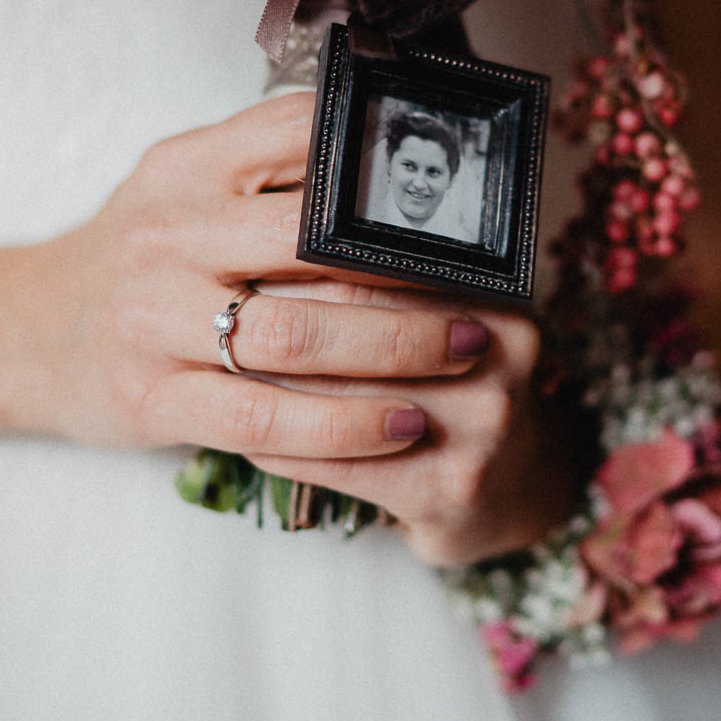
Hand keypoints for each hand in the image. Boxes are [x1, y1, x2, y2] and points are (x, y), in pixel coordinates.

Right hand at [0, 93, 494, 464]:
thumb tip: (394, 149)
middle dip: (413, 268)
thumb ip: (269, 170)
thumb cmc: (138, 256)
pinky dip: (341, 426)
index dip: (383, 151)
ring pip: (293, 335)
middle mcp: (167, 233)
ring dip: (396, 348)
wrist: (24, 332)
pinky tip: (403, 426)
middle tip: (490, 286)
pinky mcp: (152, 398)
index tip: (461, 177)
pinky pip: (261, 418)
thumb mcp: (185, 187)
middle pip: (310, 241)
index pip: (295, 133)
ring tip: (469, 352)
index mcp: (186, 167)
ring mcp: (153, 319)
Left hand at [239, 282, 583, 566]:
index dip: (300, 261)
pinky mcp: (450, 488)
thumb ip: (388, 280)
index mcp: (493, 296)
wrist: (514, 491)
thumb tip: (282, 230)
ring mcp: (483, 427)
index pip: (376, 265)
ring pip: (339, 396)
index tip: (236, 255)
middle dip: (273, 319)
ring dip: (264, 385)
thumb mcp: (447, 321)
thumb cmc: (456, 390)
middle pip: (355, 326)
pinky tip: (242, 433)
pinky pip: (338, 462)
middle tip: (206, 306)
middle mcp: (497, 356)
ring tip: (210, 366)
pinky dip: (281, 446)